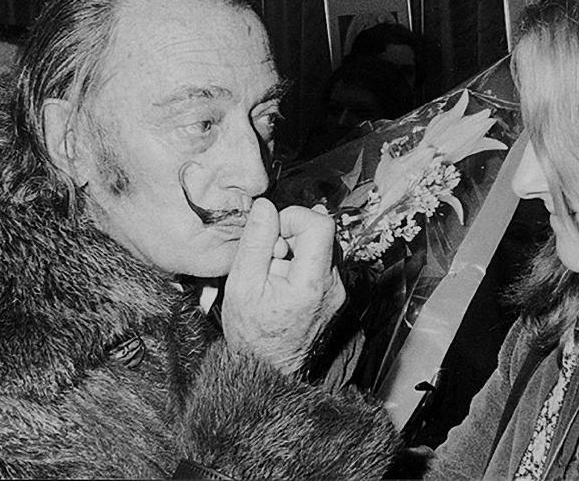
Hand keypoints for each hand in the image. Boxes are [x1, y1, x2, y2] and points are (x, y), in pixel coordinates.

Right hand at [222, 197, 345, 374]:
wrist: (269, 371)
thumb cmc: (252, 335)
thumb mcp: (242, 285)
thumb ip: (255, 242)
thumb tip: (265, 207)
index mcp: (312, 282)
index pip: (320, 223)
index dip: (292, 217)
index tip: (271, 233)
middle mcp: (333, 285)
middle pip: (320, 232)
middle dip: (290, 234)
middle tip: (267, 257)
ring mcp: (336, 291)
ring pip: (319, 246)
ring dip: (293, 249)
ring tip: (272, 272)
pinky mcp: (333, 294)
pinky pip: (319, 263)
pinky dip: (298, 262)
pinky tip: (281, 280)